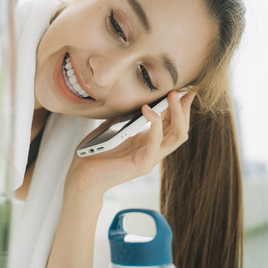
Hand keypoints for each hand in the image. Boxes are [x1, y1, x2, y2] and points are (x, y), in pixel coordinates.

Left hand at [65, 90, 196, 196]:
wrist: (82, 177)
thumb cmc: (92, 154)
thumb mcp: (110, 129)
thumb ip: (123, 117)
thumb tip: (132, 100)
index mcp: (146, 143)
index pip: (171, 125)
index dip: (179, 108)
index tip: (183, 91)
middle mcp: (152, 151)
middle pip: (179, 130)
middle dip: (184, 109)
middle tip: (186, 91)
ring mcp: (149, 159)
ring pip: (176, 136)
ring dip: (177, 114)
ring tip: (172, 96)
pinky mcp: (141, 165)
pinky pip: (155, 143)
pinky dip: (155, 125)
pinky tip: (148, 110)